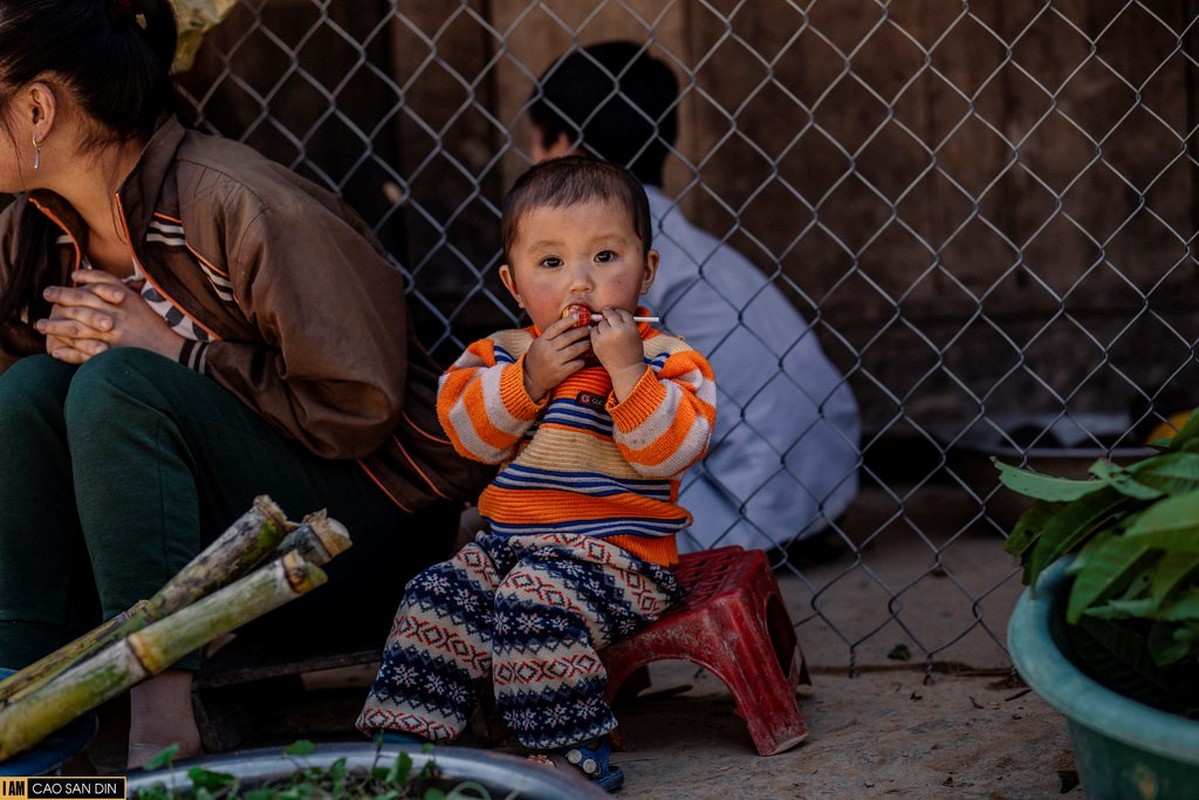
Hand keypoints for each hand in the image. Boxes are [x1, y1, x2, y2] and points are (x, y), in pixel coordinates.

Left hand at [36, 270, 184, 363]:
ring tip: (41, 325)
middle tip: (46, 294)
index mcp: (128, 301)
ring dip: (56, 326)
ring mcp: (113, 335)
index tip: (70, 278)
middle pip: (82, 302)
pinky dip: (68, 352)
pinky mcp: (111, 354)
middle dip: (61, 297)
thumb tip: (111, 279)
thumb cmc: (160, 329)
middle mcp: (118, 315)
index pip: (100, 283)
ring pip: (77, 328)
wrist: (175, 354)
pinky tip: (55, 351)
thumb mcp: (147, 304)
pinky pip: (83, 352)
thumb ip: (127, 290)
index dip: (83, 278)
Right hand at [522, 313, 591, 400]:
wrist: (531, 378)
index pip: (556, 327)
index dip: (568, 320)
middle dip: (581, 331)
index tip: (577, 315)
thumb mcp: (539, 343)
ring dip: (585, 344)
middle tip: (589, 328)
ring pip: (575, 350)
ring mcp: (555, 362)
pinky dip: (583, 360)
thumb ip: (551, 334)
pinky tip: (585, 357)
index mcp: (542, 340)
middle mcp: (548, 350)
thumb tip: (568, 322)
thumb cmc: (538, 358)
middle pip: (568, 337)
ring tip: (590, 341)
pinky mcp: (561, 373)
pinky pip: (576, 363)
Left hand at [591, 306, 646, 400]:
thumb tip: (611, 311)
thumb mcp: (634, 335)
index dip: (618, 313)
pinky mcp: (597, 343)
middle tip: (608, 318)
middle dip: (609, 315)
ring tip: (608, 334)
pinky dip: (596, 332)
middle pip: (610, 314)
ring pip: (600, 323)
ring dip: (603, 325)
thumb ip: (625, 323)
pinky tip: (602, 339)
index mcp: (630, 327)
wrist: (626, 370)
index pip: (622, 312)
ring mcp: (606, 336)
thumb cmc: (632, 352)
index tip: (615, 314)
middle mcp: (618, 330)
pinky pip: (593, 331)